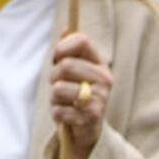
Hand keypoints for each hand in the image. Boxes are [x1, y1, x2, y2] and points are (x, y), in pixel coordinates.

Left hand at [49, 30, 114, 158]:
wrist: (88, 130)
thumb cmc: (76, 94)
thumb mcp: (74, 70)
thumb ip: (69, 49)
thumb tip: (66, 28)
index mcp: (100, 63)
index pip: (82, 40)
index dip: (63, 47)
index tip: (56, 56)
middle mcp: (104, 78)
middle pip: (65, 66)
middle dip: (53, 76)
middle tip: (58, 85)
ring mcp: (100, 98)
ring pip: (58, 88)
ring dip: (54, 98)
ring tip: (63, 102)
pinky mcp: (92, 117)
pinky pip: (59, 110)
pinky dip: (57, 114)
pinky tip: (67, 116)